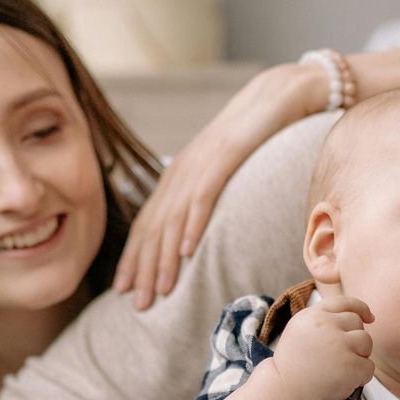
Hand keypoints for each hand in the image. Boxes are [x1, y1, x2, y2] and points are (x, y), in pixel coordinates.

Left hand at [115, 63, 323, 308]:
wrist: (275, 96)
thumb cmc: (252, 138)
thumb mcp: (220, 171)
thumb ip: (204, 197)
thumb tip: (195, 232)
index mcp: (177, 177)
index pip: (147, 223)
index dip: (134, 257)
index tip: (123, 289)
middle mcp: (181, 172)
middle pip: (154, 226)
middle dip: (143, 267)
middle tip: (136, 303)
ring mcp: (200, 165)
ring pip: (174, 219)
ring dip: (165, 257)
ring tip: (160, 289)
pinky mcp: (224, 158)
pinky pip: (203, 197)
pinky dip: (194, 225)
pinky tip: (189, 252)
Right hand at [269, 295, 374, 399]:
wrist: (288, 395)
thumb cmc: (295, 367)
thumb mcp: (300, 333)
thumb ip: (324, 320)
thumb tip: (361, 316)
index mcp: (312, 316)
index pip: (344, 302)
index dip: (361, 308)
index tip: (369, 318)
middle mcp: (325, 326)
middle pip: (357, 323)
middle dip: (353, 340)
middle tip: (337, 358)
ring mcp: (339, 345)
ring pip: (366, 342)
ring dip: (359, 357)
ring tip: (339, 369)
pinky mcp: (350, 366)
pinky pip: (369, 367)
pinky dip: (361, 377)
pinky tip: (343, 382)